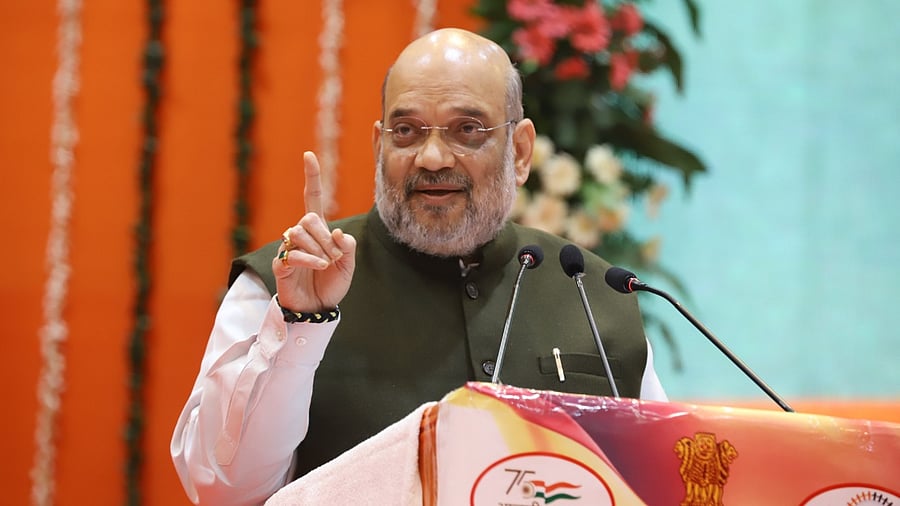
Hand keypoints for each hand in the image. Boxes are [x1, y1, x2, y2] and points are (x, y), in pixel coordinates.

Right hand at [272, 151, 356, 312]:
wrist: (318, 308)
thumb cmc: (331, 283)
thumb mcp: (348, 264)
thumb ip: (347, 246)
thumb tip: (336, 232)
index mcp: (319, 230)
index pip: (314, 198)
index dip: (312, 177)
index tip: (309, 155)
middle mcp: (302, 234)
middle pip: (310, 219)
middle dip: (325, 237)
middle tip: (335, 257)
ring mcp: (289, 248)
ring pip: (300, 233)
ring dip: (318, 249)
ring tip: (326, 265)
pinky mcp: (281, 263)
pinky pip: (292, 253)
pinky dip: (310, 260)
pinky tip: (320, 267)